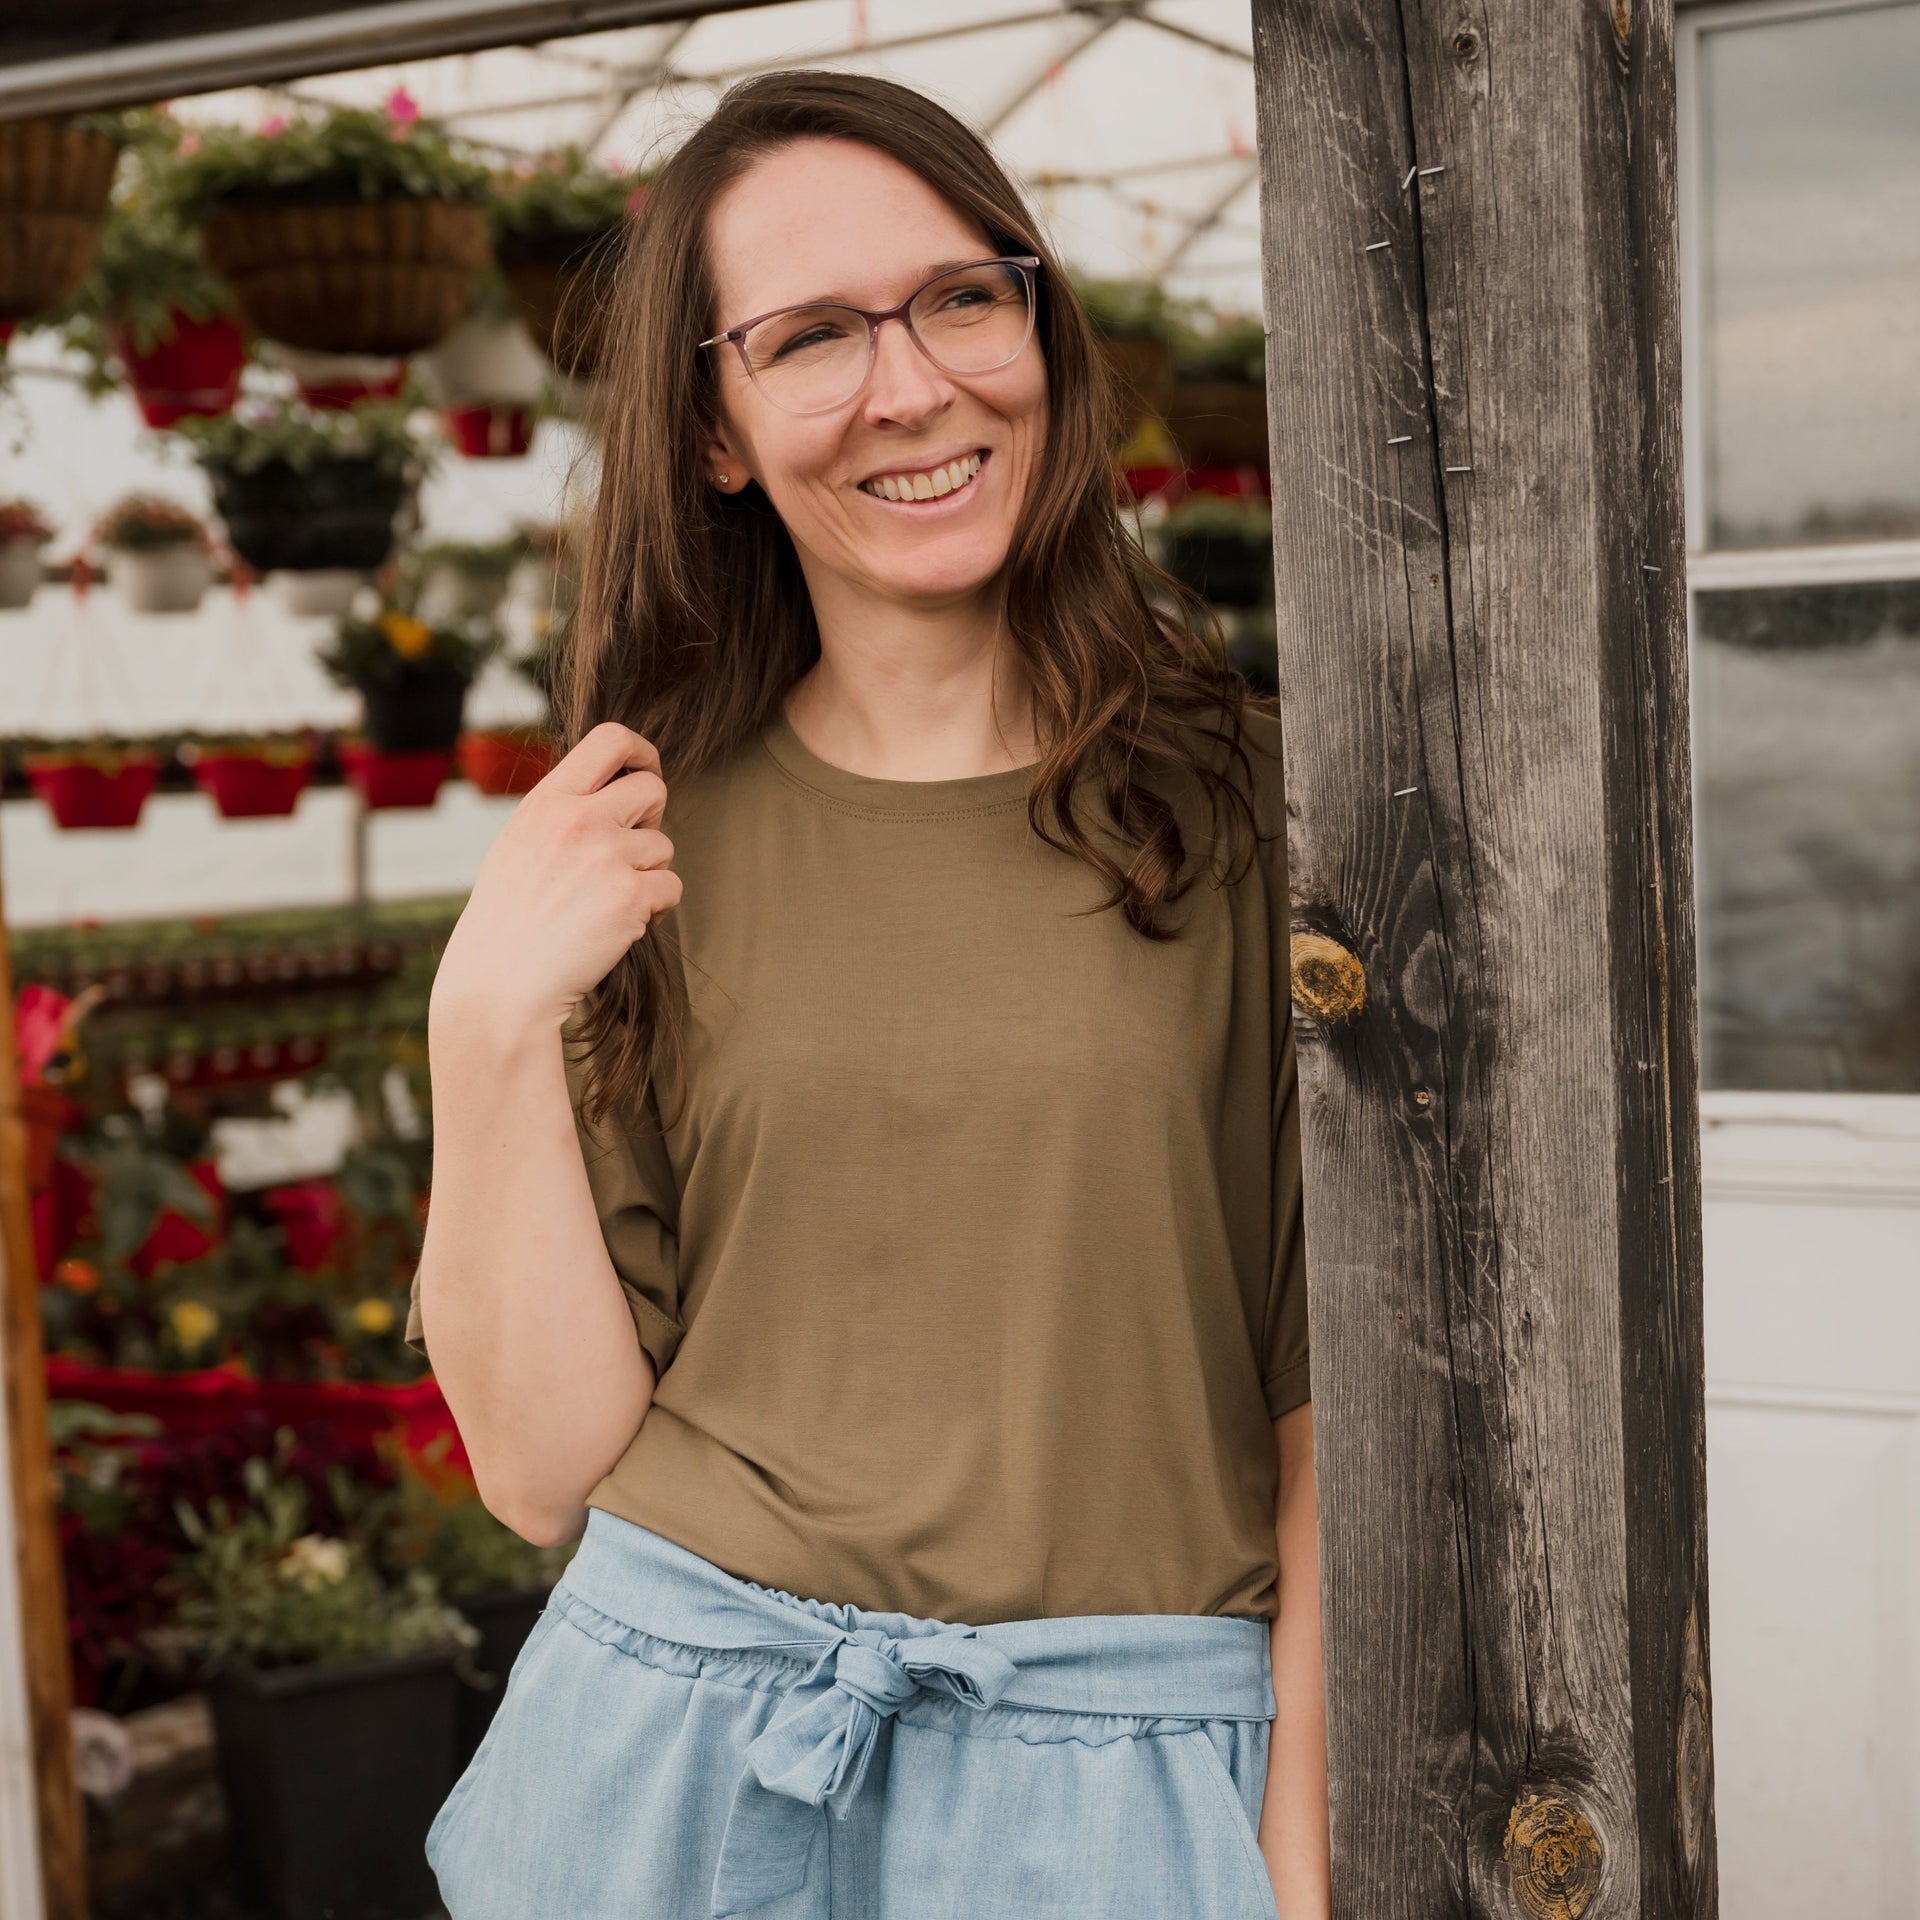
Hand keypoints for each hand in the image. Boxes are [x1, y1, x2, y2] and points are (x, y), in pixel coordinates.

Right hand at [430, 722, 683, 1041]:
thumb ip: (562, 814)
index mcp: (547, 801)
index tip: (646, 771)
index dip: (642, 752)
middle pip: (653, 790)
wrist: (501, 986)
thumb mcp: (519, 846)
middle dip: (651, 818)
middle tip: (628, 852)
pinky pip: (671, 887)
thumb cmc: (507, 923)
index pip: (611, 739)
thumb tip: (612, 791)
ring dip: (646, 873)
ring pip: (663, 846)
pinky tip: (619, 926)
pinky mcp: (631, 897)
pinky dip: (655, 908)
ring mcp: (607, 857)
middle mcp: (579, 820)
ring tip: (604, 903)